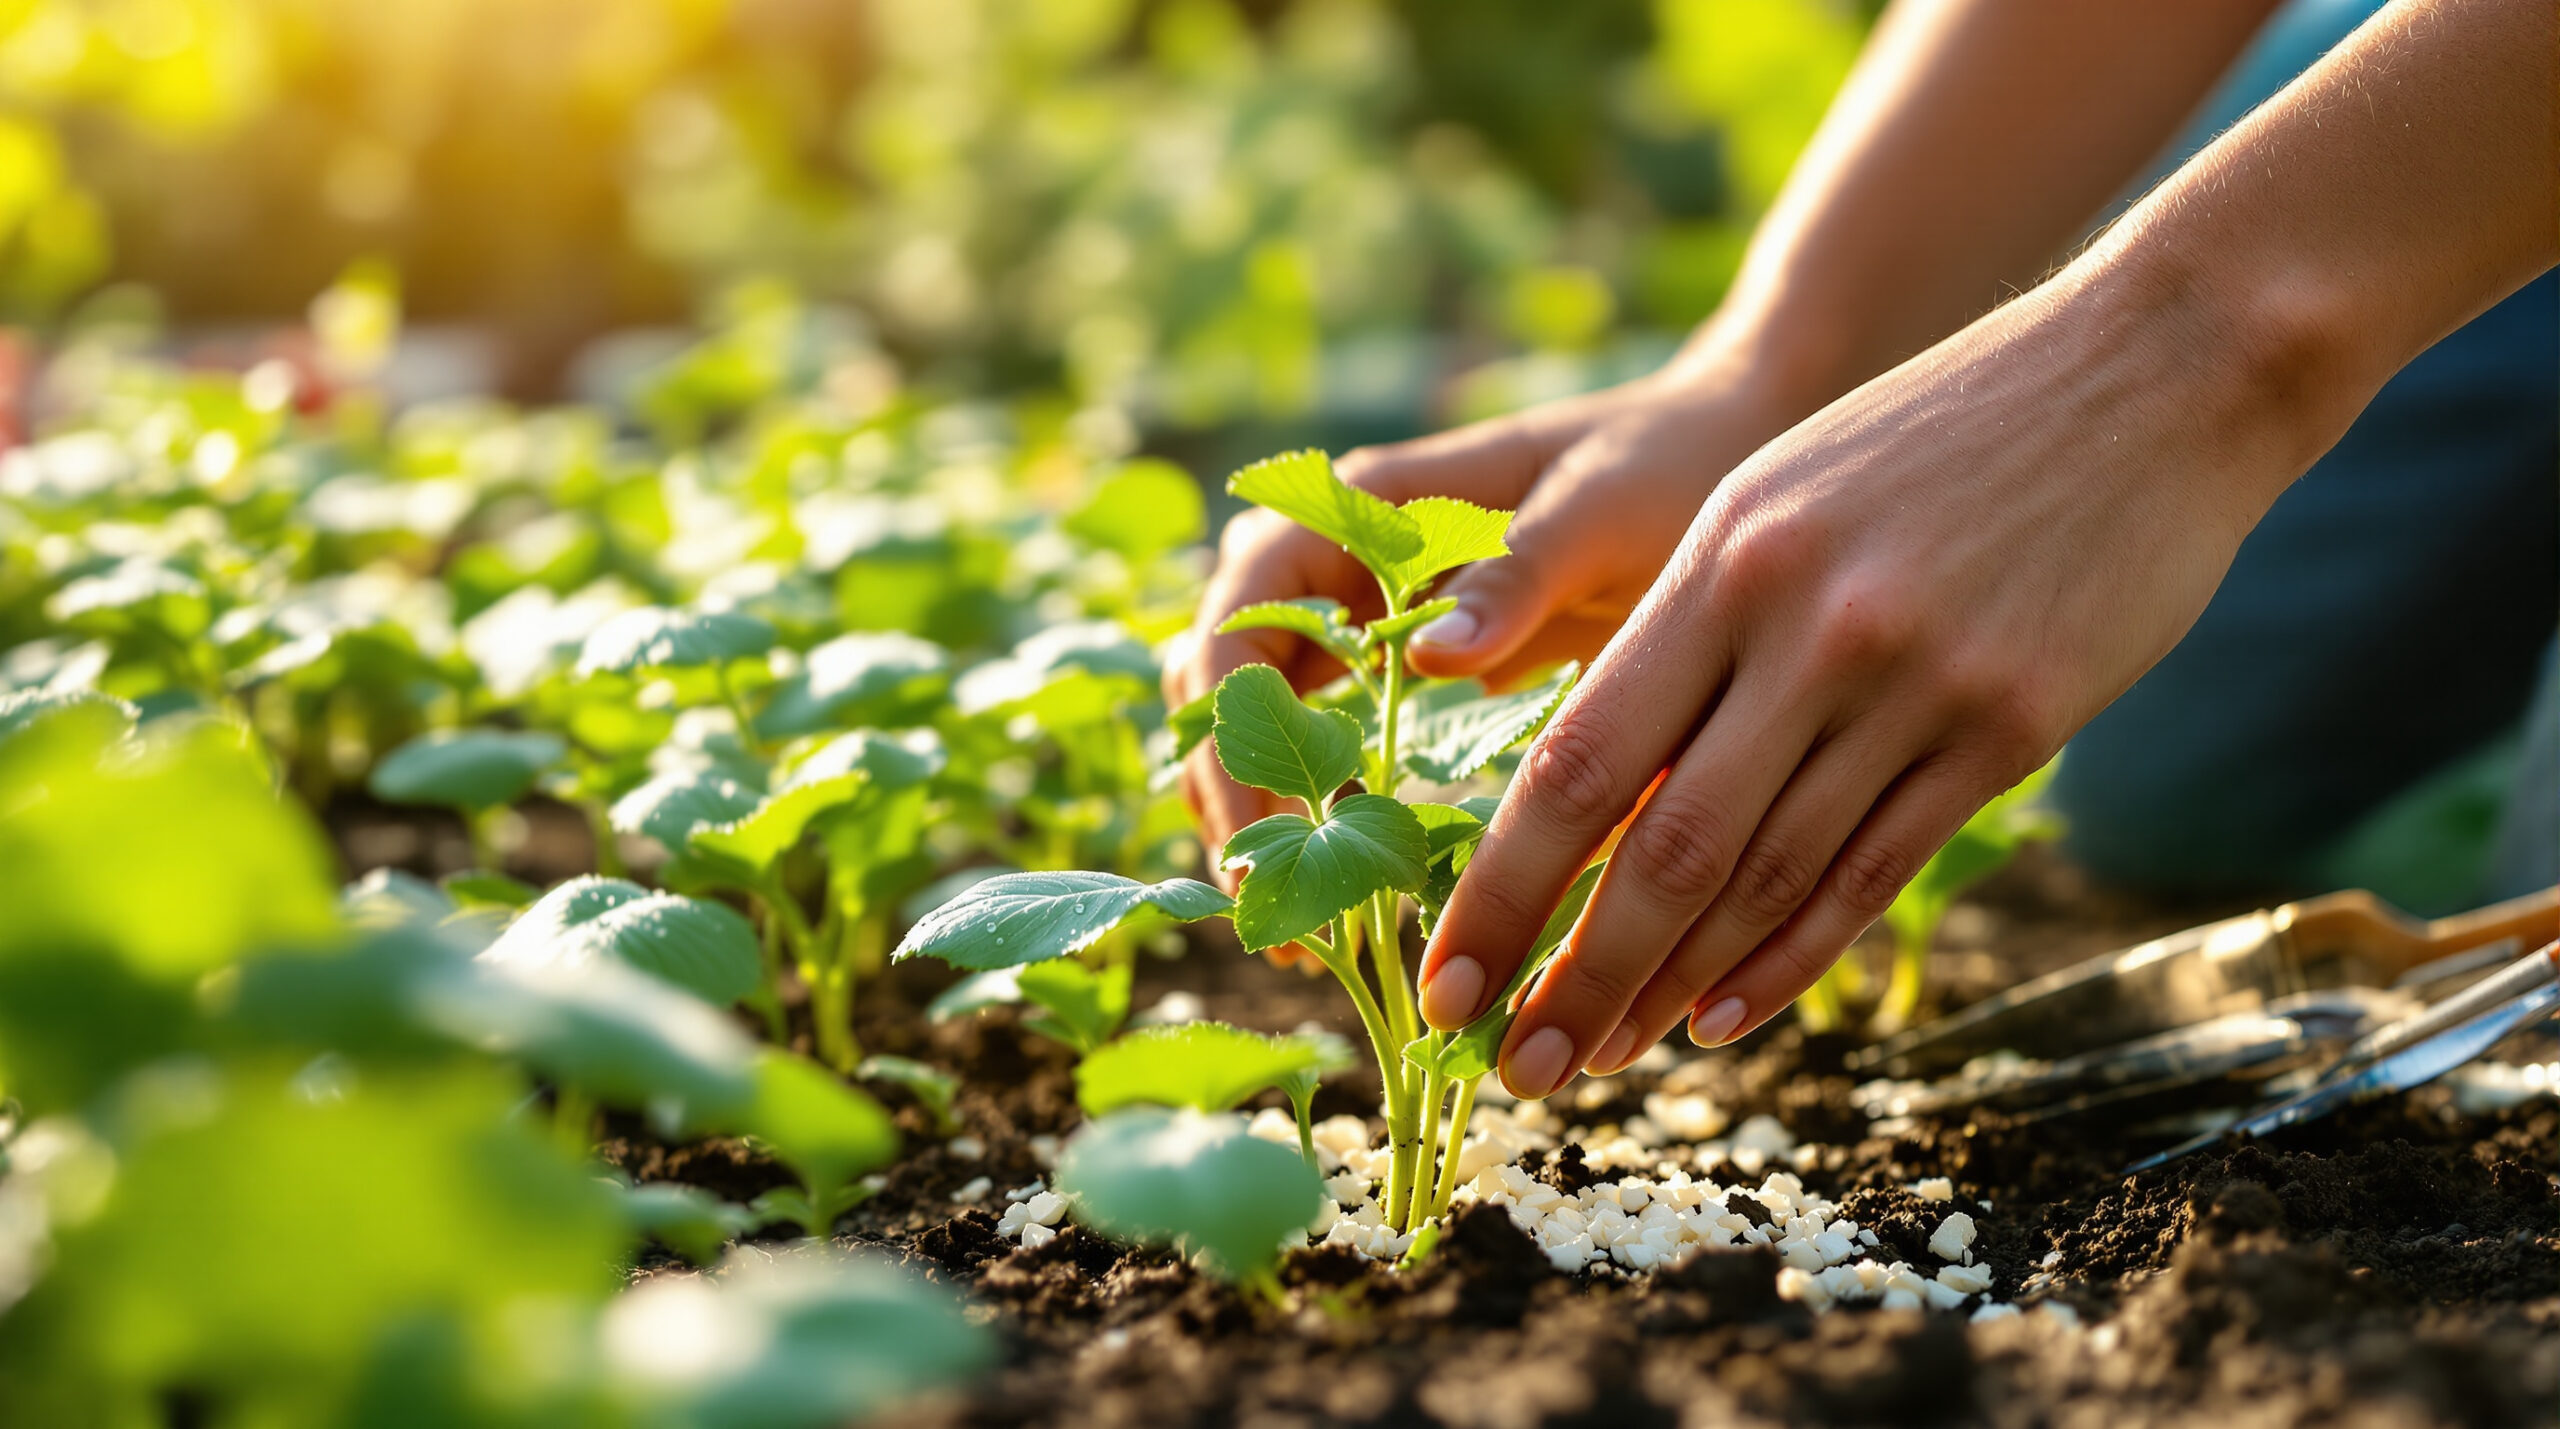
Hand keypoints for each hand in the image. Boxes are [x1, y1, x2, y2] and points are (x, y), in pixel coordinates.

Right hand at [1165, 358, 1811, 883]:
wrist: (1718, 450)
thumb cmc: (1659, 462)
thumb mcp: (1595, 510)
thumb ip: (1513, 576)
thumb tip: (1428, 659)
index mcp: (1363, 505)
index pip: (1237, 613)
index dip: (1230, 725)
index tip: (1263, 830)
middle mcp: (1338, 559)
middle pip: (1225, 681)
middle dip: (1234, 795)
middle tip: (1282, 914)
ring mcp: (1361, 616)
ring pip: (1258, 720)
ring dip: (1263, 814)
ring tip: (1307, 933)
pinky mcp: (1399, 670)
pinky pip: (1327, 743)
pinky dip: (1326, 814)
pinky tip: (1358, 890)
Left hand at [1416, 267, 2303, 1097]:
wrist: (2155, 366)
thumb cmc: (1937, 431)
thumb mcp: (1779, 496)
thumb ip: (1693, 633)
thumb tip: (1605, 794)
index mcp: (1723, 561)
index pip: (1579, 757)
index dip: (1504, 884)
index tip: (1448, 974)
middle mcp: (1806, 629)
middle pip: (1661, 845)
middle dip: (1573, 973)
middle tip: (1515, 1067)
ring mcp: (1916, 684)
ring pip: (1765, 877)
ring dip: (1672, 987)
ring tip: (1603, 1057)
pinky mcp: (2012, 728)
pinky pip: (1875, 870)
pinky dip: (1791, 956)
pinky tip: (1725, 1017)